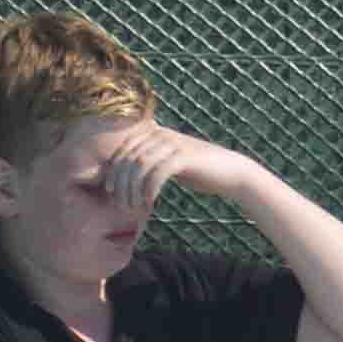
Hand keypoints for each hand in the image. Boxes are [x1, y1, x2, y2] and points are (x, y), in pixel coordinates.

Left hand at [108, 122, 248, 203]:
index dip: (112, 172)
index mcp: (154, 133)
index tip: (110, 191)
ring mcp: (173, 144)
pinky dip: (149, 190)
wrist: (232, 172)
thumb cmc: (199, 172)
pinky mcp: (184, 157)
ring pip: (139, 166)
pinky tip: (149, 203)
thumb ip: (150, 163)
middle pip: (128, 158)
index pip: (122, 150)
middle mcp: (161, 134)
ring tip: (134, 208)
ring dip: (132, 190)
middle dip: (120, 184)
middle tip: (121, 206)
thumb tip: (124, 176)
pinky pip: (157, 174)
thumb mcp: (170, 163)